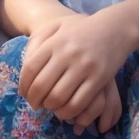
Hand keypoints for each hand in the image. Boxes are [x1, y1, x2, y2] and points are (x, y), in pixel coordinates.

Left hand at [19, 11, 130, 134]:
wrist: (115, 28)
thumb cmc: (81, 30)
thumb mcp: (57, 26)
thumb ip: (38, 41)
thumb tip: (23, 71)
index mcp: (54, 43)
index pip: (29, 69)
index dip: (23, 86)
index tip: (24, 94)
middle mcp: (67, 54)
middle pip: (41, 86)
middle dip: (34, 100)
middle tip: (35, 105)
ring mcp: (84, 67)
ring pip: (58, 97)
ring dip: (50, 107)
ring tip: (50, 107)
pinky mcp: (99, 79)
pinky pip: (78, 103)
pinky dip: (68, 111)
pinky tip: (65, 111)